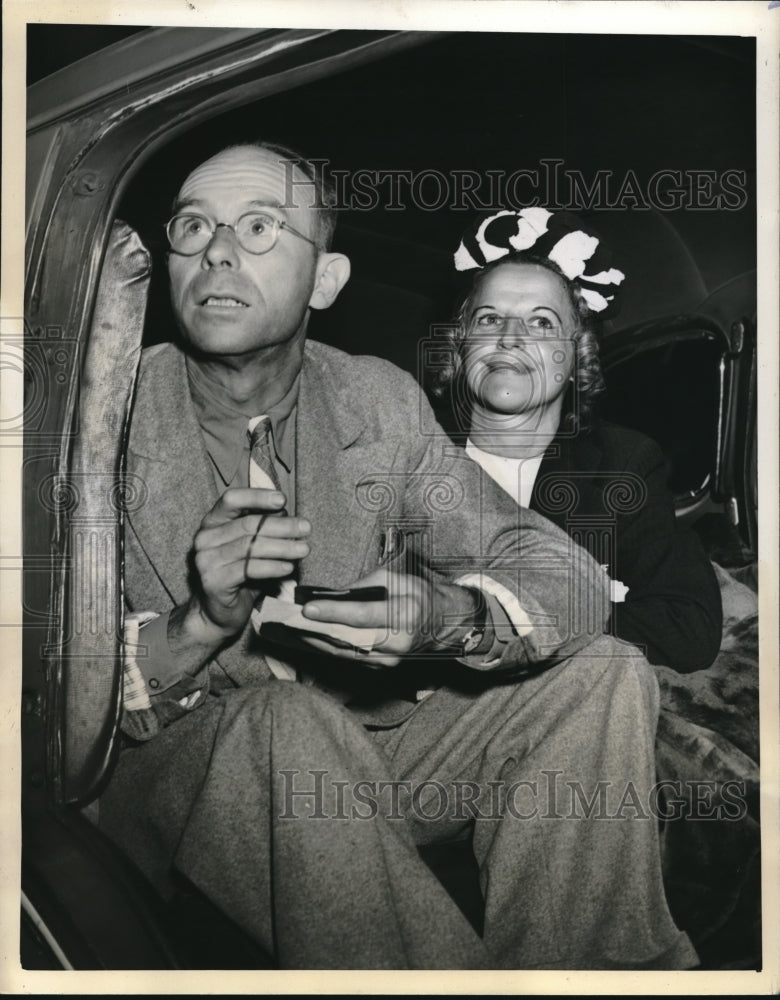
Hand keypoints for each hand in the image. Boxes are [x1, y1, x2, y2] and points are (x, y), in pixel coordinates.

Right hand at [188, 487, 310, 638]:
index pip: (232, 499)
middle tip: (306, 528)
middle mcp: (205, 538)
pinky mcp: (213, 581)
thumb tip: (286, 512)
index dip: (257, 496)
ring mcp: (206, 560)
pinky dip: (272, 567)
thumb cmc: (239, 574)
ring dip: (282, 547)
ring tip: (303, 549)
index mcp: (212, 522)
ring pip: (250, 547)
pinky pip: (248, 569)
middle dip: (281, 525)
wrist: (218, 612)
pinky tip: (288, 567)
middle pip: (247, 525)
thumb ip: (264, 528)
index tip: (282, 499)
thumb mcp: (252, 547)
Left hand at [299, 568, 479, 666]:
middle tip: (287, 622)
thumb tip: (333, 595)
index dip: (331, 613)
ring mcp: (389, 660)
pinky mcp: (382, 668)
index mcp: (404, 615)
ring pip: (344, 653)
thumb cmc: (422, 595)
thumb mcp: (397, 578)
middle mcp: (396, 643)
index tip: (306, 609)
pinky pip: (350, 658)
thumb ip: (364, 586)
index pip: (360, 616)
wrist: (447, 623)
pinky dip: (328, 649)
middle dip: (314, 630)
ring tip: (291, 631)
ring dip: (316, 642)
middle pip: (347, 639)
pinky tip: (310, 640)